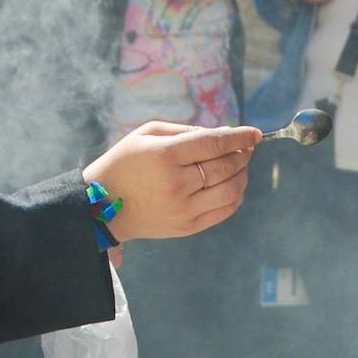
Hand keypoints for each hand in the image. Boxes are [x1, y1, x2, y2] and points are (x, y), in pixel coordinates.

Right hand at [84, 122, 261, 240]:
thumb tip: (226, 134)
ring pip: (231, 190)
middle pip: (226, 166)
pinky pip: (225, 211)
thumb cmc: (125, 163)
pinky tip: (233, 185)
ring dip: (243, 175)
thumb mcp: (147, 134)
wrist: (102, 207)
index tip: (255, 133)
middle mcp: (177, 184)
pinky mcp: (188, 227)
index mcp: (165, 156)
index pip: (214, 143)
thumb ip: (187, 130)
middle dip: (242, 154)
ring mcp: (184, 209)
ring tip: (240, 165)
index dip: (240, 137)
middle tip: (247, 147)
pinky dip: (236, 196)